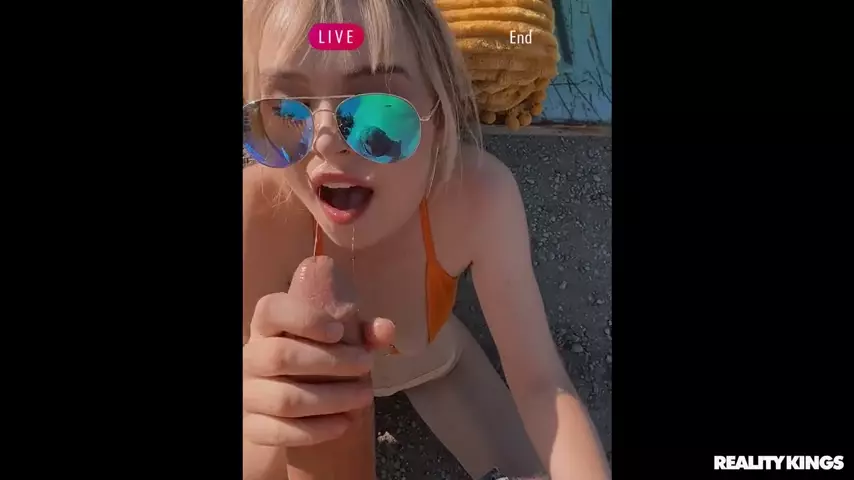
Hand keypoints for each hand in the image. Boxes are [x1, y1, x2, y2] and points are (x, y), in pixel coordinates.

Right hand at [243, 257, 394, 446]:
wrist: (281, 404)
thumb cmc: (313, 361)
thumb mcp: (335, 342)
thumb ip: (361, 332)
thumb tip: (385, 329)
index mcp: (268, 326)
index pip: (271, 310)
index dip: (304, 318)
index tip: (339, 331)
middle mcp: (251, 357)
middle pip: (280, 356)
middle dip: (331, 362)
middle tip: (366, 365)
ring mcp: (248, 393)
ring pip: (285, 399)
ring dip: (331, 399)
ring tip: (363, 396)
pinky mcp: (253, 427)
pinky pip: (279, 432)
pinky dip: (315, 431)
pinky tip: (343, 425)